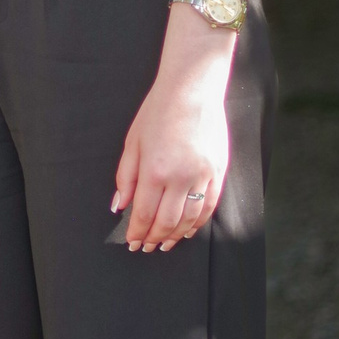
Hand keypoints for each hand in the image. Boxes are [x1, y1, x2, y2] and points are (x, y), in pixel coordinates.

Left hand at [112, 71, 227, 251]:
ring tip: (165, 244)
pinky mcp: (218, 172)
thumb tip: (120, 206)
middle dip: (154, 239)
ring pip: (190, 219)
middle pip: (166, 222)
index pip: (144, 214)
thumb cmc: (157, 113)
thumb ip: (125, 177)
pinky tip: (188, 230)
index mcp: (154, 171)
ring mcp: (203, 176)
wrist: (192, 90)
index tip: (132, 243)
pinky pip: (209, 206)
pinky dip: (198, 223)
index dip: (137, 233)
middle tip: (146, 248)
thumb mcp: (132, 143)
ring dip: (176, 235)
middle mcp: (180, 178)